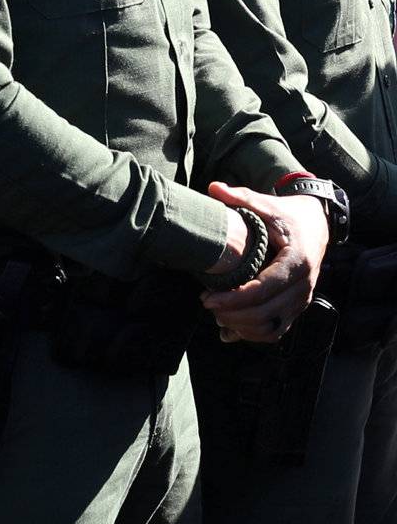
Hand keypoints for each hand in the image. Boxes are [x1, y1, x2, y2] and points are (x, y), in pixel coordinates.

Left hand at [200, 182, 328, 342]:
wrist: (316, 224)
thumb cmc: (287, 215)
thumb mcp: (266, 203)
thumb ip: (240, 197)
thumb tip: (213, 187)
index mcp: (296, 260)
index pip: (265, 288)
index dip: (235, 299)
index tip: (208, 299)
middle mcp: (304, 283)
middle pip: (267, 313)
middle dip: (233, 315)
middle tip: (207, 305)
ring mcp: (302, 298)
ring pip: (273, 327)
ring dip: (243, 328)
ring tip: (217, 317)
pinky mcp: (297, 306)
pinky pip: (278, 330)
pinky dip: (254, 335)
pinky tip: (230, 331)